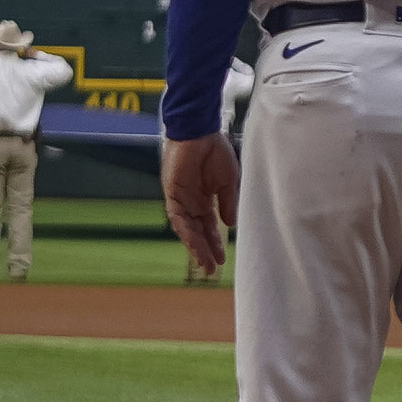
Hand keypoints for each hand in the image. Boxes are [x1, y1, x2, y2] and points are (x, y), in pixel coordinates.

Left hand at [163, 134, 239, 275]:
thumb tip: (230, 225)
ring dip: (194, 245)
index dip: (215, 243)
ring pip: (186, 229)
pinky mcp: (172, 193)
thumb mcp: (228, 181)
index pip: (209, 227)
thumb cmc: (215, 152)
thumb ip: (227, 203)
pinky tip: (194, 241)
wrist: (201, 133)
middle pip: (197, 232)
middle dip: (204, 250)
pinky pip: (177, 216)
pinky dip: (185, 230)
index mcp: (205, 200)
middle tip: (210, 269)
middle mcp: (191, 203)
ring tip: (203, 261)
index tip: (222, 259)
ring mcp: (180, 199)